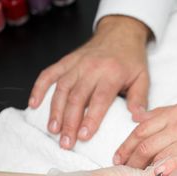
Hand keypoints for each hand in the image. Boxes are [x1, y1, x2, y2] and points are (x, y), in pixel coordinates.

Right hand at [28, 15, 151, 149]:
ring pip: (61, 89)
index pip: (99, 99)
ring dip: (55, 111)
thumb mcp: (143, 77)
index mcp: (112, 73)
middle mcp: (91, 68)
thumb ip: (139, 99)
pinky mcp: (66, 61)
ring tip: (53, 130)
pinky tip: (34, 105)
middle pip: (77, 98)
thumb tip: (139, 119)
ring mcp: (76, 64)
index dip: (90, 119)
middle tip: (66, 142)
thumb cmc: (131, 58)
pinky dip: (39, 88)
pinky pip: (49, 74)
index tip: (83, 136)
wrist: (120, 31)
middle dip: (69, 122)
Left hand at [113, 91, 176, 173]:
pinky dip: (166, 171)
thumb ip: (165, 115)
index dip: (127, 144)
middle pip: (146, 142)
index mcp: (175, 112)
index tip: (119, 156)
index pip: (142, 128)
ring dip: (145, 170)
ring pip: (158, 153)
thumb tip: (141, 117)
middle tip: (123, 172)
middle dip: (131, 159)